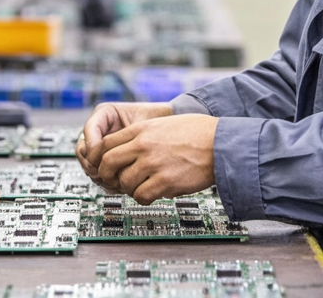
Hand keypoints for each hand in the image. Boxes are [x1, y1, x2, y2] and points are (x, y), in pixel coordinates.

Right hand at [77, 102, 172, 184]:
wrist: (168, 126)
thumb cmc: (157, 119)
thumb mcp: (141, 124)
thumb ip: (125, 137)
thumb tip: (105, 157)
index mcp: (105, 114)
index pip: (89, 130)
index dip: (93, 146)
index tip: (103, 159)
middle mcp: (99, 130)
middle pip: (83, 150)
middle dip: (94, 165)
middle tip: (106, 175)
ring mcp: (101, 146)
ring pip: (88, 163)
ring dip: (99, 175)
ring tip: (114, 182)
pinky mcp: (106, 160)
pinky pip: (98, 172)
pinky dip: (106, 180)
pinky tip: (118, 185)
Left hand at [97, 114, 217, 204]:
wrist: (220, 142)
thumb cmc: (197, 133)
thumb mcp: (162, 124)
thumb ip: (142, 135)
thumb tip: (126, 149)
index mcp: (141, 130)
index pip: (106, 144)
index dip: (102, 159)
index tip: (107, 167)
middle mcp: (143, 145)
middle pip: (108, 164)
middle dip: (109, 176)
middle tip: (117, 181)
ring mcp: (153, 164)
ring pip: (124, 182)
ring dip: (130, 189)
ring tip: (142, 186)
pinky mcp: (165, 181)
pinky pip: (141, 196)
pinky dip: (143, 198)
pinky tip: (153, 194)